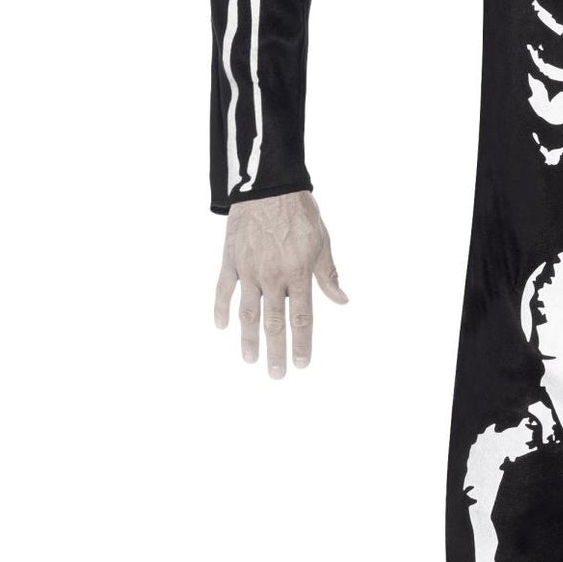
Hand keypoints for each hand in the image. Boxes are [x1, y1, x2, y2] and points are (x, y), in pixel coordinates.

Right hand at [214, 191, 347, 376]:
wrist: (268, 187)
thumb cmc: (299, 213)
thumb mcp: (322, 242)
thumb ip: (328, 275)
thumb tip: (342, 300)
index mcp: (297, 274)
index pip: (302, 318)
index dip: (302, 343)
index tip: (302, 364)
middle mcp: (272, 277)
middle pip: (274, 323)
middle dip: (276, 351)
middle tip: (276, 375)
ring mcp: (249, 270)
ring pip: (247, 312)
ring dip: (248, 338)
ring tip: (250, 359)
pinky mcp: (231, 260)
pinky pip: (223, 289)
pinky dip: (220, 308)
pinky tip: (221, 326)